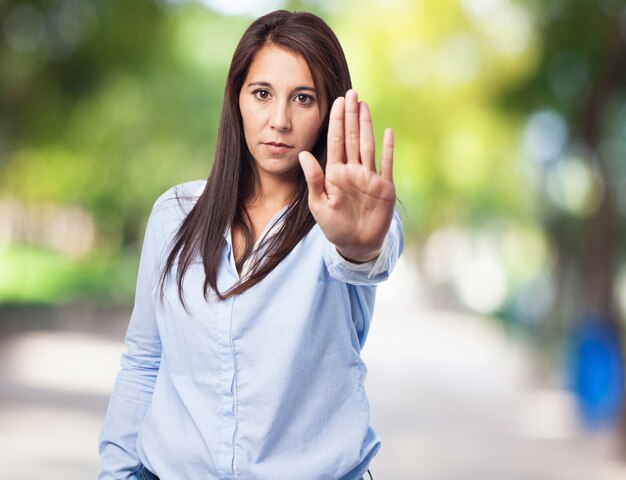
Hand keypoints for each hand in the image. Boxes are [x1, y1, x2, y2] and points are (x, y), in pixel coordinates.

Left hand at [298, 89, 395, 262]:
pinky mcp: (384, 187)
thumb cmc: (334, 227)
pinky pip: (387, 164)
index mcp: (335, 173)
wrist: (356, 245)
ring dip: (366, 125)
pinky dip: (388, 149)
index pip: (336, 141)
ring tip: (364, 104)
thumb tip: (303, 154)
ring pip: (368, 145)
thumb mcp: (319, 205)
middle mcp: (353, 171)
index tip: (336, 101)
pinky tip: (388, 131)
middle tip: (351, 92)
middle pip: (352, 138)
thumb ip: (313, 179)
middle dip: (351, 115)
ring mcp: (369, 177)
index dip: (337, 121)